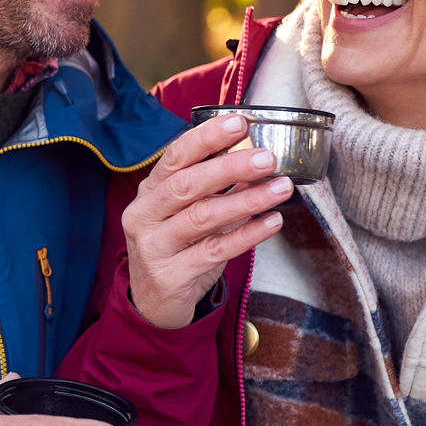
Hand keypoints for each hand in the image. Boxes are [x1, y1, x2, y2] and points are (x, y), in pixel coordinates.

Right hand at [123, 114, 293, 329]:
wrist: (153, 304)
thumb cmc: (176, 249)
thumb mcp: (187, 213)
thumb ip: (214, 188)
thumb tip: (256, 157)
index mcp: (149, 192)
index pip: (174, 157)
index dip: (206, 137)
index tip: (239, 122)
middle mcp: (144, 216)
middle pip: (187, 184)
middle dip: (230, 166)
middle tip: (267, 157)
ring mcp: (154, 246)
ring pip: (203, 216)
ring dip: (247, 200)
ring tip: (281, 188)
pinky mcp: (170, 275)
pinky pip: (215, 251)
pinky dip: (247, 235)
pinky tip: (273, 222)